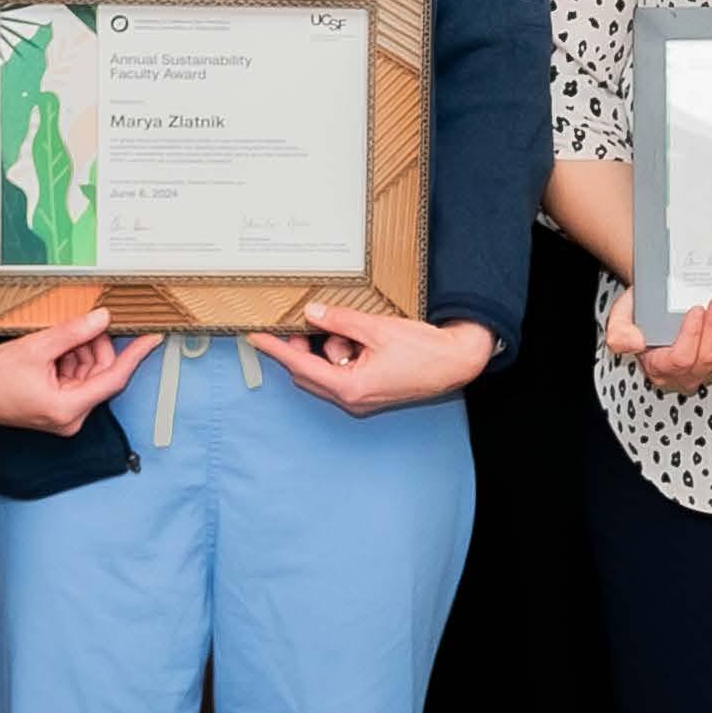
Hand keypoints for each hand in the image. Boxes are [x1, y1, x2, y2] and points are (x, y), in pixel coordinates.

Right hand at [0, 309, 162, 435]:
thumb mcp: (35, 347)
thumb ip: (73, 333)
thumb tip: (102, 319)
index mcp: (68, 408)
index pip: (114, 378)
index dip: (135, 356)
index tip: (152, 339)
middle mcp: (71, 417)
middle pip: (100, 374)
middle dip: (94, 346)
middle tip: (84, 322)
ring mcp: (64, 415)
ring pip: (88, 375)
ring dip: (79, 352)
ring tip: (59, 337)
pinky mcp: (56, 409)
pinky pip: (74, 380)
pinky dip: (69, 361)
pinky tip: (54, 349)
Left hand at [245, 304, 493, 415]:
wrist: (455, 363)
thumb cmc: (423, 350)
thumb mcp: (376, 329)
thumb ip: (340, 321)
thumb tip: (312, 313)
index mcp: (351, 387)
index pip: (300, 365)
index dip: (276, 350)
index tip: (256, 338)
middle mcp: (352, 399)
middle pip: (309, 371)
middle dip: (305, 347)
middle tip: (309, 322)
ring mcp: (361, 399)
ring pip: (326, 371)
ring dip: (330, 349)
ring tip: (356, 333)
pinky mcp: (369, 393)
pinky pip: (342, 372)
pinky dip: (344, 355)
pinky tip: (364, 341)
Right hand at [606, 287, 711, 393]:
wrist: (655, 312)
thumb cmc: (640, 316)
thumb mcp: (619, 320)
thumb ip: (619, 333)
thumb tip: (635, 342)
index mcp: (658, 367)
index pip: (680, 359)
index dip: (693, 336)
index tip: (696, 309)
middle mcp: (684, 376)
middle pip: (709, 358)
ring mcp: (706, 373)